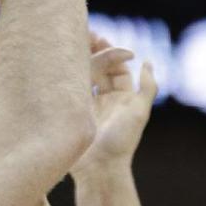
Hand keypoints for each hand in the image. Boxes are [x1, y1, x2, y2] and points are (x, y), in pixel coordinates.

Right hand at [74, 33, 157, 173]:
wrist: (99, 170)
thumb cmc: (121, 142)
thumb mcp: (139, 113)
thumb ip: (147, 88)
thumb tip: (147, 62)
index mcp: (123, 100)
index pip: (117, 69)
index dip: (110, 52)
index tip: (98, 37)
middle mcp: (106, 102)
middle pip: (100, 70)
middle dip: (92, 51)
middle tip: (81, 35)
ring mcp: (88, 108)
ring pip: (84, 78)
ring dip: (79, 60)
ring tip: (68, 43)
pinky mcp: (73, 115)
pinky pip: (69, 90)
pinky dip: (65, 76)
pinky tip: (58, 62)